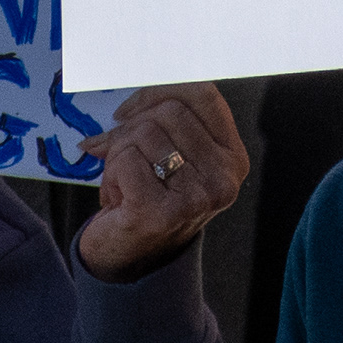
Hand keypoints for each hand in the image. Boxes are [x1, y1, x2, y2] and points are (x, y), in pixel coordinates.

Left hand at [75, 83, 245, 278]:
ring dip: (119, 153)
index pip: (204, 94)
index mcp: (232, 158)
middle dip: (132, 125)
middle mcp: (223, 178)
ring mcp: (196, 197)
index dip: (162, 88)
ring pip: (143, 133)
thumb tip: (135, 79)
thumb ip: (165, 119)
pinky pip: (125, 159)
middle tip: (119, 151)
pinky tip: (117, 197)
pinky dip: (110, 173)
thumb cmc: (148, 199)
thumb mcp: (172, 155)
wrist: (129, 263)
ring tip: (123, 180)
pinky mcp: (161, 211)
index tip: (133, 106)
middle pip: (169, 110)